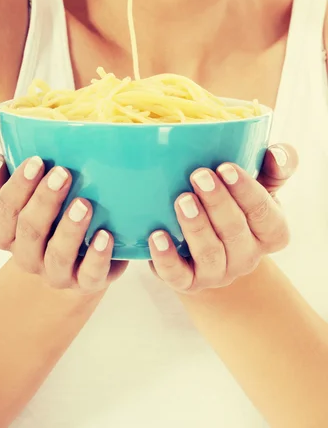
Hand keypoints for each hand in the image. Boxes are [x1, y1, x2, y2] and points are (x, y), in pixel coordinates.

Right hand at [0, 155, 127, 293]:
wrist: (87, 250)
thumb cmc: (52, 209)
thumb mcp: (28, 190)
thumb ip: (5, 174)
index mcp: (8, 235)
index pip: (3, 215)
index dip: (17, 189)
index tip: (36, 161)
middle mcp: (28, 257)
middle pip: (29, 232)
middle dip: (44, 202)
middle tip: (63, 174)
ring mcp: (57, 273)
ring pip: (57, 257)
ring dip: (69, 230)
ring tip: (83, 204)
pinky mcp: (87, 282)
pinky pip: (90, 276)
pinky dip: (97, 257)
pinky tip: (104, 235)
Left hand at [148, 144, 297, 294]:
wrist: (207, 249)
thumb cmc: (235, 205)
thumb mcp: (259, 185)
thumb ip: (274, 167)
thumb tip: (279, 153)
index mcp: (269, 234)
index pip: (266, 217)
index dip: (248, 192)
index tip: (226, 167)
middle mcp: (247, 257)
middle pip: (236, 233)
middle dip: (218, 203)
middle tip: (199, 176)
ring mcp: (217, 273)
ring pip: (210, 254)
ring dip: (196, 226)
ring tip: (182, 200)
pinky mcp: (187, 281)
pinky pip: (178, 275)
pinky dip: (166, 258)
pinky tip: (157, 236)